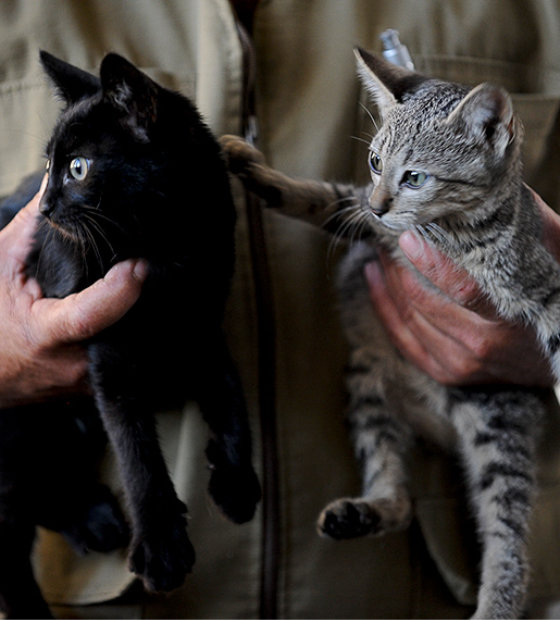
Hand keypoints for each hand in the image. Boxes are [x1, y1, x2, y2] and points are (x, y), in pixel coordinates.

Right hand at [0, 183, 147, 405]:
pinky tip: (139, 306)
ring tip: (149, 281)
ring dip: (142, 313)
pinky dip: (132, 328)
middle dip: (142, 297)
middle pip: (125, 328)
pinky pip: (125, 353)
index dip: (121, 290)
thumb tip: (59, 182)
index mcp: (45, 336)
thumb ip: (33, 226)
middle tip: (153, 264)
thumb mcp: (2, 266)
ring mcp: (88, 379)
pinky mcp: (95, 384)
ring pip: (130, 344)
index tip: (138, 263)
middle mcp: (74, 365)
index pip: (92, 317)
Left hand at [365, 189, 556, 386]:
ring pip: (408, 318)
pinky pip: (403, 340)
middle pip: (423, 301)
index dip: (431, 263)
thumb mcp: (554, 254)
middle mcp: (481, 344)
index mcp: (508, 316)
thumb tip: (491, 188)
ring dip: (387, 282)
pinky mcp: (447, 372)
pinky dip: (384, 309)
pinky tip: (376, 282)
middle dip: (397, 265)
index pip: (462, 289)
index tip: (408, 236)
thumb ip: (528, 223)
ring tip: (380, 254)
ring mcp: (461, 362)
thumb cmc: (556, 294)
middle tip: (385, 237)